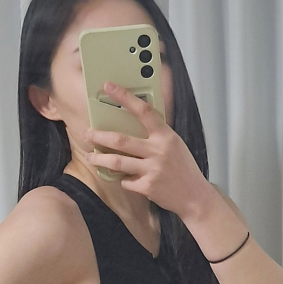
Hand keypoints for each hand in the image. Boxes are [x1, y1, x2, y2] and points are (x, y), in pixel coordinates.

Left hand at [82, 80, 213, 220]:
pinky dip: (123, 180)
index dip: (124, 97)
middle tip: (87, 133)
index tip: (108, 87)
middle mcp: (158, 151)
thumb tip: (133, 125)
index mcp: (165, 136)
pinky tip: (125, 179)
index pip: (143, 111)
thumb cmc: (184, 169)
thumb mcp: (174, 145)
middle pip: (121, 140)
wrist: (194, 197)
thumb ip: (157, 135)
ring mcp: (152, 170)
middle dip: (100, 136)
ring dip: (100, 159)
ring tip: (91, 157)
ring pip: (117, 162)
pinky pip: (126, 181)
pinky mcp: (147, 187)